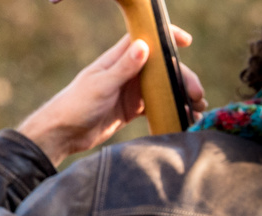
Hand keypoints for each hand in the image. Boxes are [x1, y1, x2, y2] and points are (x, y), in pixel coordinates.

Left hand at [16, 29, 207, 166]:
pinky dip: (171, 111)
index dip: (166, 37)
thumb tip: (143, 46)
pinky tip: (184, 118)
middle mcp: (127, 72)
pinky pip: (156, 107)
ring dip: (180, 96)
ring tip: (197, 109)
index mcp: (118, 59)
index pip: (145, 39)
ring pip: (162, 88)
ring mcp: (130, 91)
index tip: (186, 41)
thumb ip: (123, 67)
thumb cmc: (77, 104)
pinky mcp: (131, 109)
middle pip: (161, 68)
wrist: (64, 132)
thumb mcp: (101, 84)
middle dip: (182, 79)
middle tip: (197, 95)